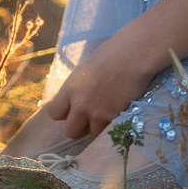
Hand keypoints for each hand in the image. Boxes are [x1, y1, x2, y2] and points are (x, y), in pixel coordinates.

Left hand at [36, 23, 162, 143]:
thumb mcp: (86, 70)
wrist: (133, 56)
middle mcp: (80, 104)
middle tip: (89, 120)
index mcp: (70, 88)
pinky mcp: (114, 118)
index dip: (63, 114)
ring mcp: (97, 113)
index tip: (72, 111)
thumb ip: (79, 87)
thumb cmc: (111, 53)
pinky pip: (109, 132)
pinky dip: (113, 127)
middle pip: (70, 132)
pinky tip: (118, 116)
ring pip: (92, 135)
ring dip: (98, 129)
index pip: (54, 113)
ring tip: (107, 118)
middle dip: (79, 128)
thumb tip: (79, 95)